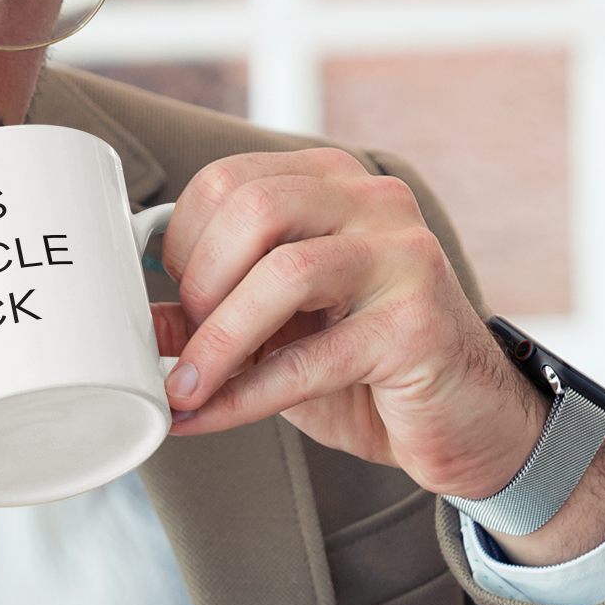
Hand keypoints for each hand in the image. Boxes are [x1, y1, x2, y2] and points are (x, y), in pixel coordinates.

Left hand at [151, 149, 604, 564]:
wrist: (468, 424)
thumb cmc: (367, 368)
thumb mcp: (276, 333)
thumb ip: (211, 315)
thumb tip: (136, 321)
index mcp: (333, 184)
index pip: (228, 180)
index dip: (181, 244)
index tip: (168, 302)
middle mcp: (373, 204)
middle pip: (253, 208)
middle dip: (199, 284)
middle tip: (181, 345)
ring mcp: (404, 258)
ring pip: (283, 272)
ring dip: (216, 341)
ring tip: (185, 386)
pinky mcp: (418, 325)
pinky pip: (310, 358)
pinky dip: (244, 394)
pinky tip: (207, 418)